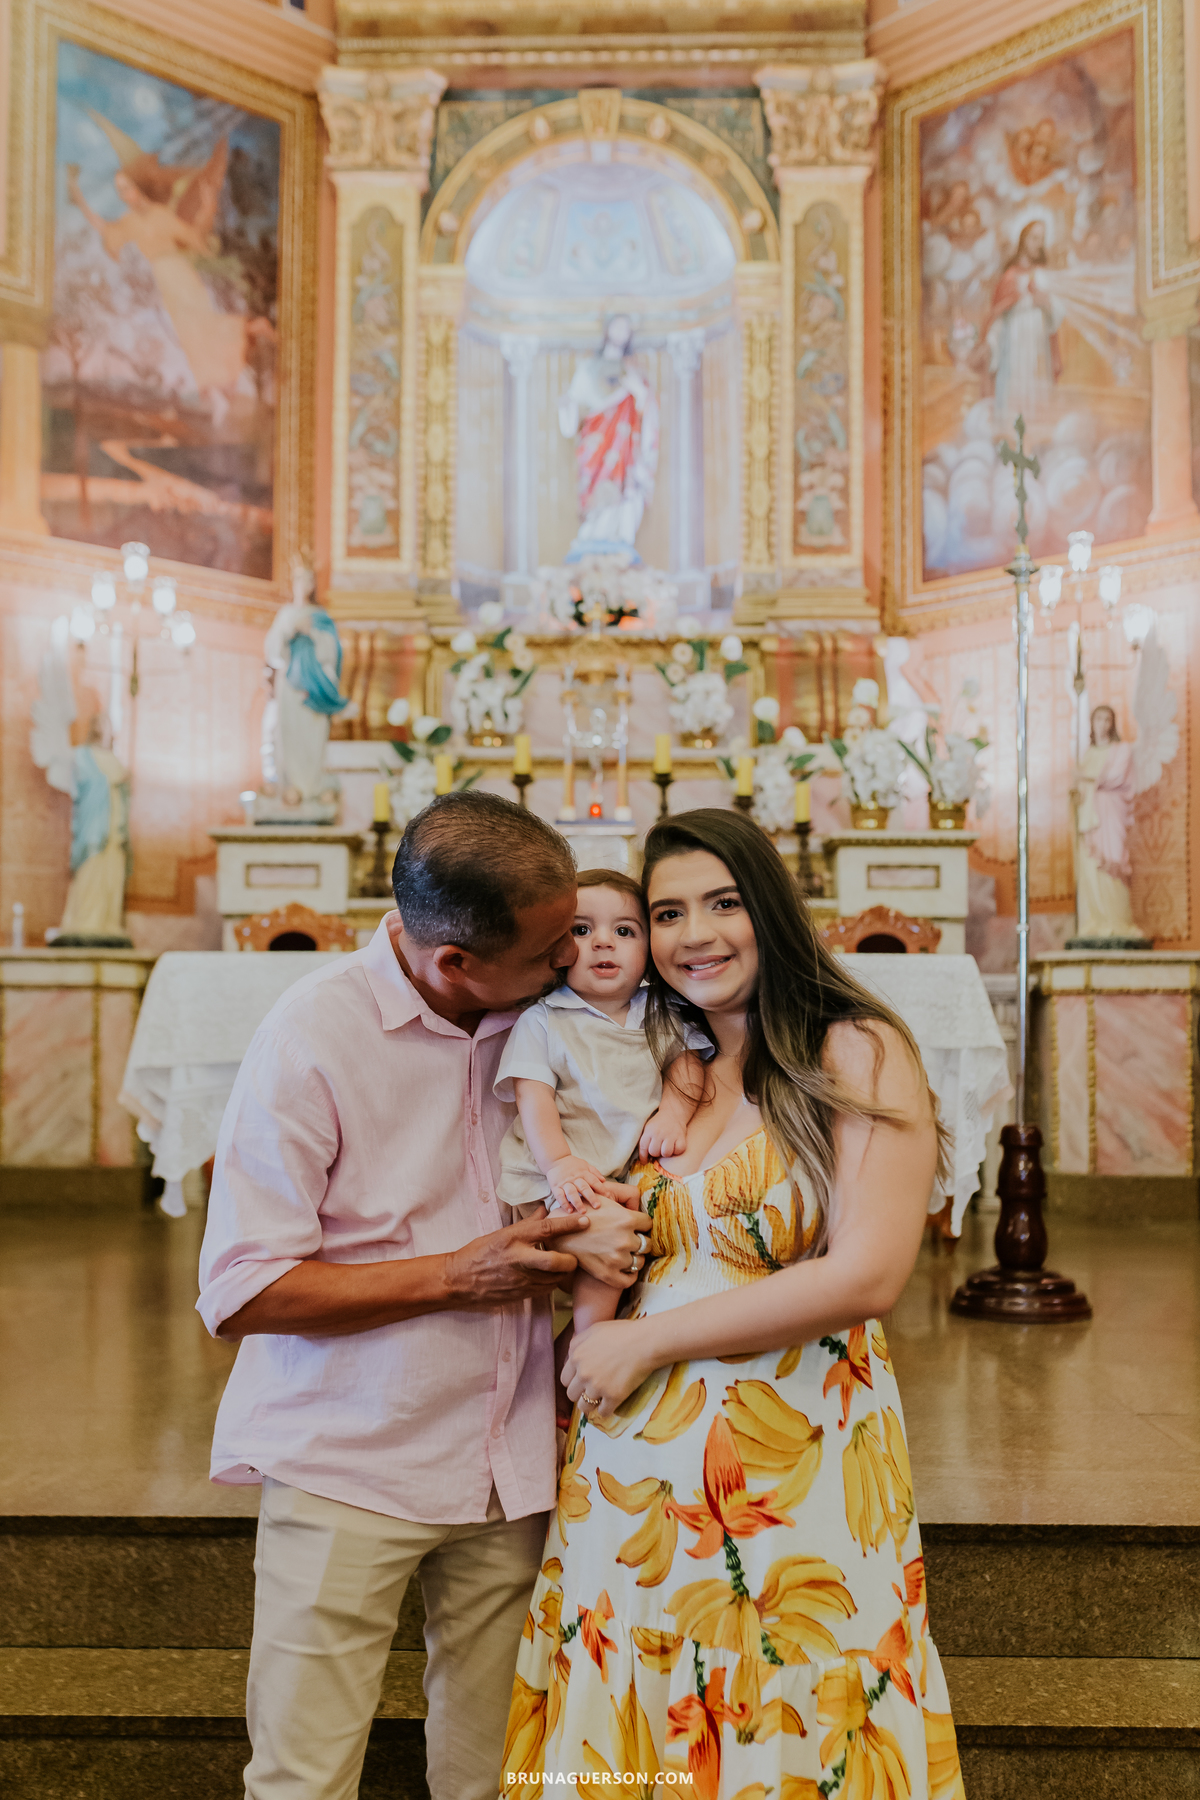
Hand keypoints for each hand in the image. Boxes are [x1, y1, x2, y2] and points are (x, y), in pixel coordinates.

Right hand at [443, 1212, 582, 1307]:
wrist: (459, 1280)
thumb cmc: (479, 1252)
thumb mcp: (501, 1233)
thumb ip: (527, 1224)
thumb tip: (544, 1210)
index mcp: (513, 1239)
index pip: (547, 1229)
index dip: (569, 1224)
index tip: (585, 1220)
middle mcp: (518, 1259)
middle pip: (555, 1262)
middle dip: (570, 1261)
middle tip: (575, 1256)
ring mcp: (520, 1280)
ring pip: (554, 1279)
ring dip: (563, 1273)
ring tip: (566, 1265)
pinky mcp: (521, 1295)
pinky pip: (546, 1289)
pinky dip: (552, 1282)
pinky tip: (551, 1276)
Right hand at [545, 1154, 606, 1211]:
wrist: (555, 1159)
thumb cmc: (572, 1164)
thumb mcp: (584, 1164)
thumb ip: (594, 1172)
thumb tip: (604, 1180)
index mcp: (583, 1172)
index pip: (593, 1180)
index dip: (601, 1188)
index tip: (608, 1196)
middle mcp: (574, 1178)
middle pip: (584, 1188)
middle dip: (591, 1197)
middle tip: (597, 1206)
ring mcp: (564, 1183)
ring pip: (572, 1193)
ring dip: (577, 1202)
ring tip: (583, 1211)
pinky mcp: (555, 1187)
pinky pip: (559, 1196)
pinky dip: (564, 1203)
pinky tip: (569, 1211)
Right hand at [554, 1191, 650, 1288]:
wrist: (558, 1234)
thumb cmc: (580, 1213)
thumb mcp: (602, 1200)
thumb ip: (623, 1202)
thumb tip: (637, 1200)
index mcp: (627, 1219)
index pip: (649, 1224)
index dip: (642, 1224)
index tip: (637, 1226)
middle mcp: (625, 1240)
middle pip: (647, 1244)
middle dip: (640, 1241)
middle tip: (630, 1240)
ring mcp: (617, 1259)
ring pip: (639, 1261)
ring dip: (634, 1257)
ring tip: (623, 1253)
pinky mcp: (608, 1274)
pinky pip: (629, 1279)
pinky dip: (629, 1275)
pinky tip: (624, 1269)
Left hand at [563, 1318, 657, 1418]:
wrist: (645, 1342)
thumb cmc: (622, 1332)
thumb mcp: (594, 1330)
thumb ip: (578, 1343)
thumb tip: (571, 1356)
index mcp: (576, 1357)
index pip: (564, 1379)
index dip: (573, 1381)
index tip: (581, 1382)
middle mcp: (583, 1373)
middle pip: (571, 1394)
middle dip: (580, 1393)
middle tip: (591, 1390)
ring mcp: (597, 1387)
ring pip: (584, 1407)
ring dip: (590, 1405)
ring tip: (599, 1400)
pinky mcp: (613, 1397)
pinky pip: (603, 1412)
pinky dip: (606, 1410)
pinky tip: (611, 1404)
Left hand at [639, 1110, 687, 1160]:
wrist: (673, 1113)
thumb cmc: (659, 1123)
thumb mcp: (648, 1128)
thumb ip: (645, 1141)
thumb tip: (644, 1158)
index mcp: (649, 1131)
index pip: (643, 1147)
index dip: (643, 1157)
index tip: (644, 1161)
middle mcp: (659, 1133)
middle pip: (654, 1152)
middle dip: (656, 1153)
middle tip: (659, 1148)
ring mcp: (671, 1135)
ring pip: (666, 1153)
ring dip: (666, 1153)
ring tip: (666, 1147)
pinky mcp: (681, 1137)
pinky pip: (678, 1151)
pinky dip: (677, 1151)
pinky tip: (675, 1145)